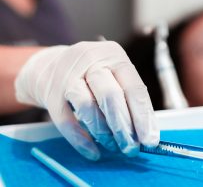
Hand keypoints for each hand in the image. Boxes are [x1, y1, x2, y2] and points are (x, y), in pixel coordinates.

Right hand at [15, 41, 158, 159]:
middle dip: (124, 127)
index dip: (143, 116)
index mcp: (114, 55)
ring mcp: (67, 76)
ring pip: (88, 107)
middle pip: (111, 96)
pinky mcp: (51, 94)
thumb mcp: (113, 72)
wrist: (49, 65)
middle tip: (131, 148)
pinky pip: (66, 121)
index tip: (150, 140)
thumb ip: (128, 97)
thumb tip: (146, 133)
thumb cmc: (92, 74)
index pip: (133, 87)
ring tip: (114, 146)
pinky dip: (81, 140)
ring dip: (104, 133)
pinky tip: (93, 152)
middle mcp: (91, 61)